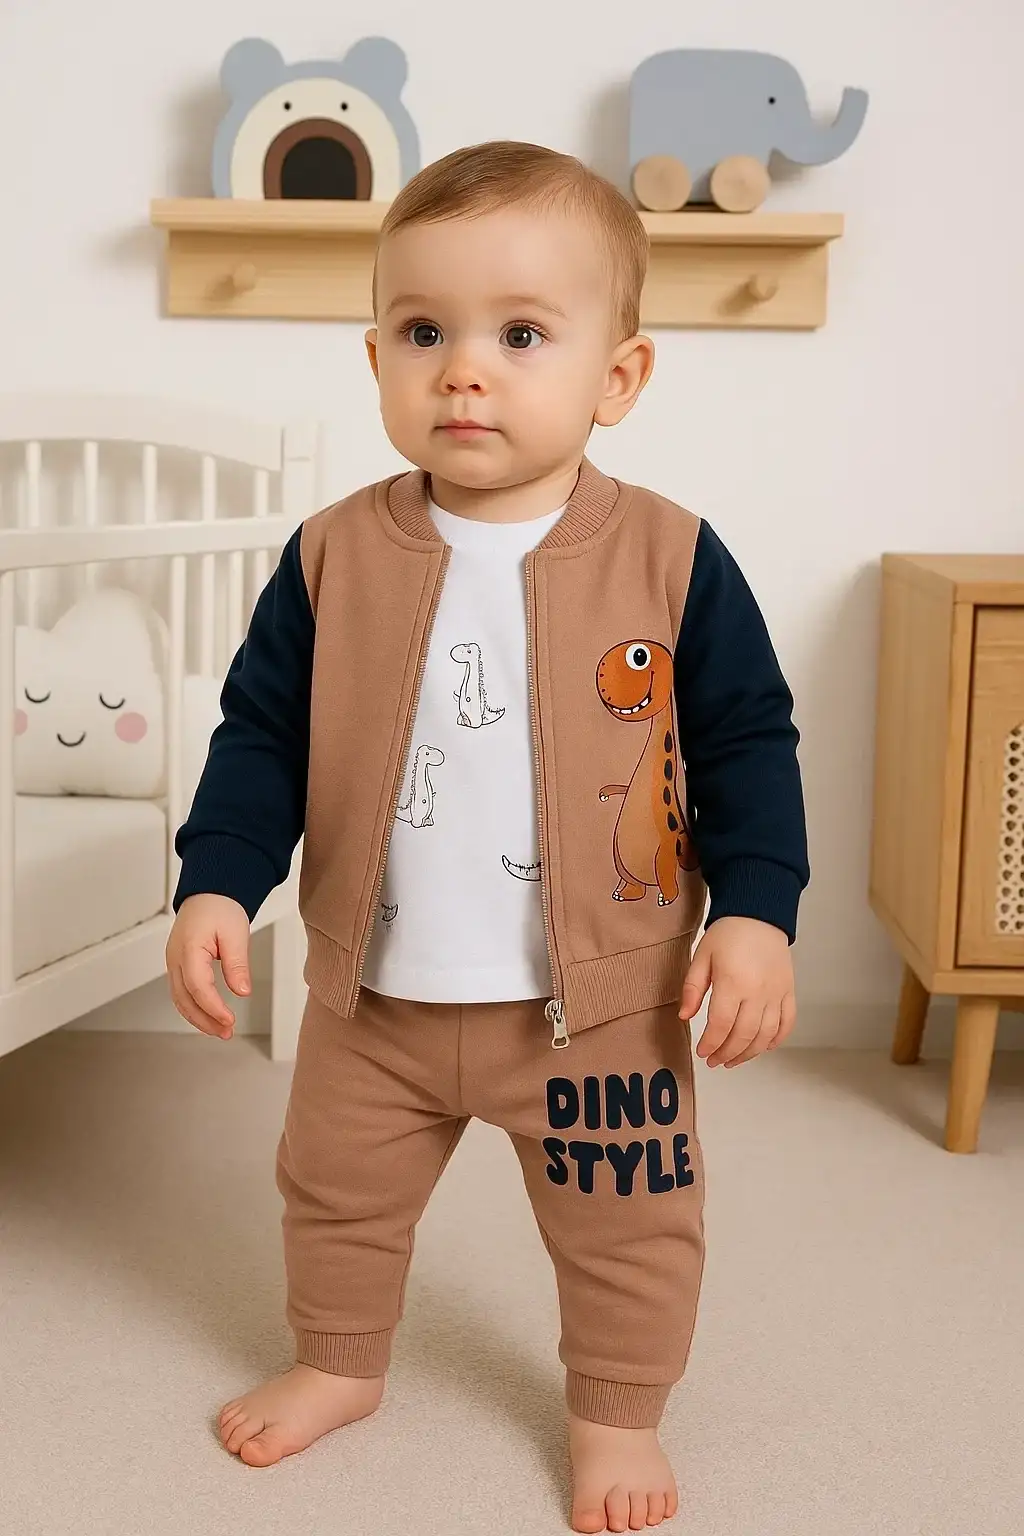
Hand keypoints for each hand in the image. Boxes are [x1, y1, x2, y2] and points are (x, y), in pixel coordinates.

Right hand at [166, 894, 251, 1039]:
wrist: (208, 893)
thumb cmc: (220, 907)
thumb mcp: (236, 933)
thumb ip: (237, 964)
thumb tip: (241, 991)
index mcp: (189, 948)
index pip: (198, 986)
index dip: (213, 1007)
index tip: (229, 1020)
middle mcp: (175, 958)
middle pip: (184, 998)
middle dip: (204, 1020)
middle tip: (226, 1032)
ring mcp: (173, 963)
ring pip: (180, 999)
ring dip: (198, 1018)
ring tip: (220, 1030)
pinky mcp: (178, 966)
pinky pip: (181, 992)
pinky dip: (194, 1008)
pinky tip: (209, 1017)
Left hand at [678, 916, 795, 1067]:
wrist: (758, 914)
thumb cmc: (728, 933)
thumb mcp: (701, 957)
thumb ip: (692, 988)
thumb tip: (684, 1016)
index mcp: (733, 982)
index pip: (721, 1025)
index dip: (711, 1044)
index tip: (702, 1052)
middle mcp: (758, 992)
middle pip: (744, 1035)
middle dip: (727, 1053)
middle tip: (715, 1061)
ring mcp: (776, 993)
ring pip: (766, 1035)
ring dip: (749, 1053)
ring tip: (733, 1060)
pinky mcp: (788, 991)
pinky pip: (787, 1022)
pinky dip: (776, 1040)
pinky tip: (763, 1047)